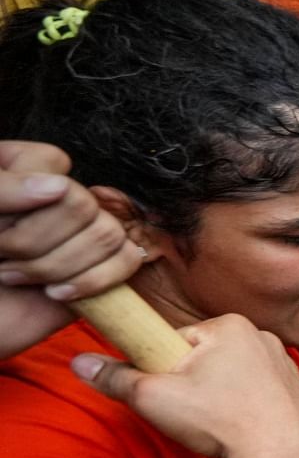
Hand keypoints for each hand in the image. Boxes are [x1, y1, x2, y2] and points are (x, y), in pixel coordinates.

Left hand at [0, 141, 140, 357]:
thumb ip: (3, 189)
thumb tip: (58, 186)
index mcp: (23, 169)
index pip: (54, 164)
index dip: (24, 201)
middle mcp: (58, 197)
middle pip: (84, 205)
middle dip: (35, 241)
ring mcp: (82, 233)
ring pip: (107, 234)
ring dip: (55, 266)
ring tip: (14, 278)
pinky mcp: (98, 270)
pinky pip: (128, 260)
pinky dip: (93, 281)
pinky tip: (55, 294)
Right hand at [71, 314, 298, 457]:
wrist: (279, 456)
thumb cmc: (218, 420)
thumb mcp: (153, 397)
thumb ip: (116, 378)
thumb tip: (82, 364)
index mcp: (231, 326)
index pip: (181, 339)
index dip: (167, 368)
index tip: (171, 392)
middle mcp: (265, 337)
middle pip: (212, 357)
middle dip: (197, 382)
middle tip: (195, 412)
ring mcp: (288, 365)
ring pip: (240, 376)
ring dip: (226, 395)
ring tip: (222, 424)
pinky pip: (266, 396)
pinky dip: (255, 409)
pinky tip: (247, 429)